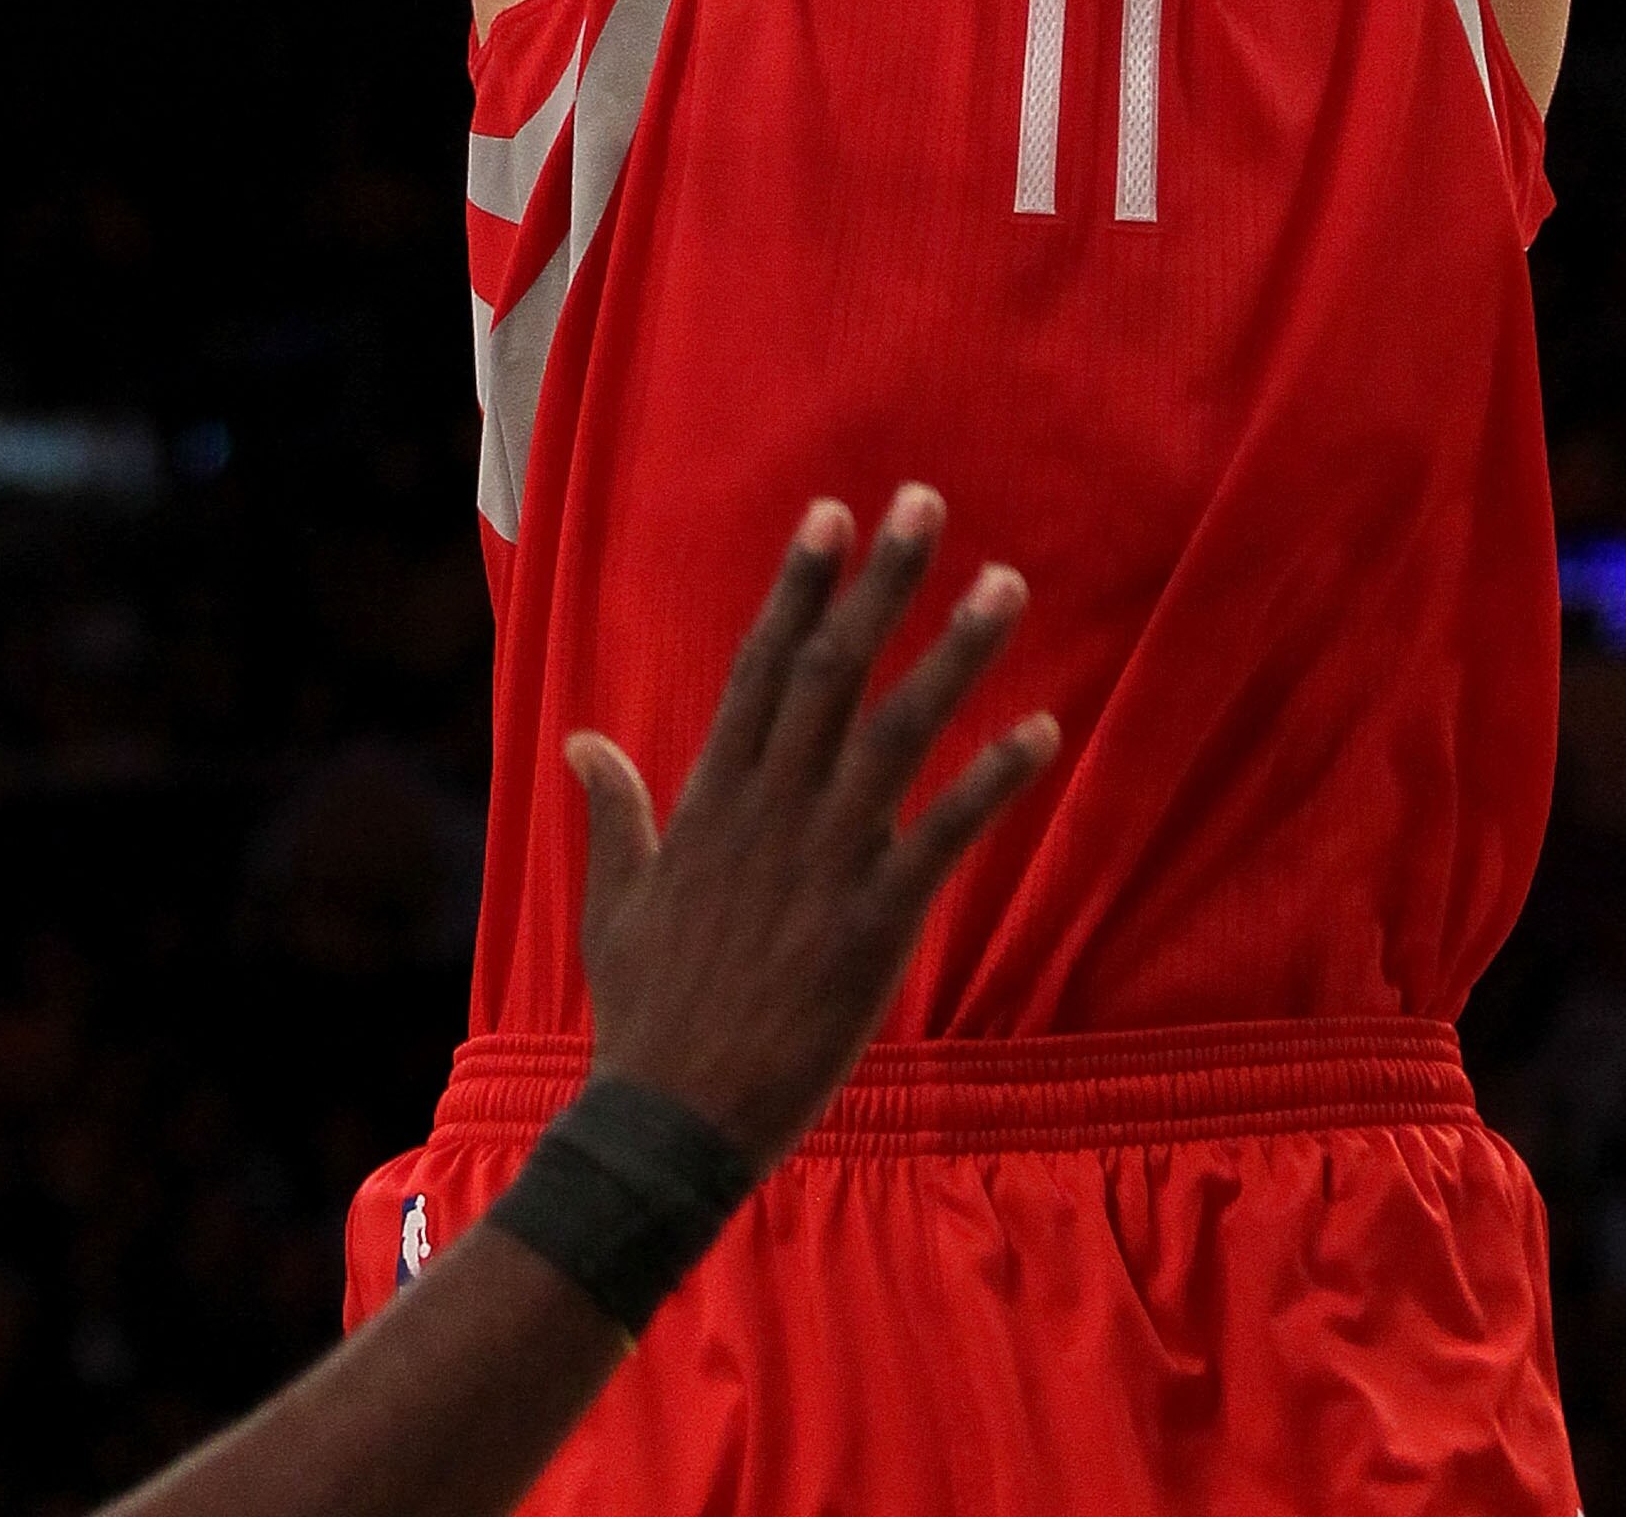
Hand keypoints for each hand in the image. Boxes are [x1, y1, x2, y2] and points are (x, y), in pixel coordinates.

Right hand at [565, 485, 1055, 1172]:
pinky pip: (944, 835)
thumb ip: (613, 812)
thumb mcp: (613, 900)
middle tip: (924, 502)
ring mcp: (823, 862)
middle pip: (834, 671)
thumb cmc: (645, 1014)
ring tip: (1007, 585)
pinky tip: (1043, 731)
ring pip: (897, 731)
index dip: (800, 589)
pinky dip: (994, 780)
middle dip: (882, 583)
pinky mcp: (871, 923)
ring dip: (956, 653)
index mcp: (713, 798)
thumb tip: (583, 741)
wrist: (667, 1123)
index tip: (831, 516)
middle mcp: (771, 809)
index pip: (763, 666)